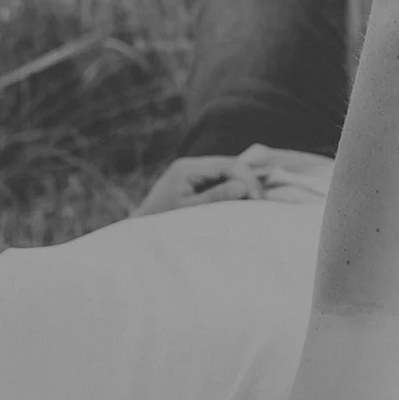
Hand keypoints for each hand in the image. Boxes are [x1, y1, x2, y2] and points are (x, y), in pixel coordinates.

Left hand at [132, 155, 265, 215]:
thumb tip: (243, 187)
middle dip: (247, 181)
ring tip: (254, 203)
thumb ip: (216, 198)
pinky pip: (220, 179)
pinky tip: (242, 201)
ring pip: (227, 170)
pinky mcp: (194, 182)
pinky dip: (233, 189)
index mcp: (187, 169)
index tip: (256, 200)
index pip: (226, 165)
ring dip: (242, 185)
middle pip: (229, 164)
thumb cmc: (162, 225)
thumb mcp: (190, 212)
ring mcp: (192, 172)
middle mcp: (189, 165)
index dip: (246, 180)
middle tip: (260, 201)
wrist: (138, 235)